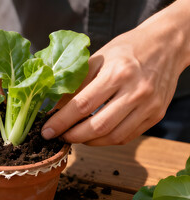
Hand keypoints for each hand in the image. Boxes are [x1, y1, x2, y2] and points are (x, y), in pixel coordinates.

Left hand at [42, 0, 189, 145]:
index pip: (82, 105)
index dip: (61, 122)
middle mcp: (136, 91)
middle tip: (59, 137)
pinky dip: (106, 140)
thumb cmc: (126, 49)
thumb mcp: (98, 58)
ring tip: (74, 136)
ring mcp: (149, 106)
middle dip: (72, 136)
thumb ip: (76, 84)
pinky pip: (126, 136)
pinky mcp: (156, 115)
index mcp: (117, 73)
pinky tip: (94, 135)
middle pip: (98, 126)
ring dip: (88, 141)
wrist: (166, 45)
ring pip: (113, 136)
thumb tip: (55, 107)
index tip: (46, 131)